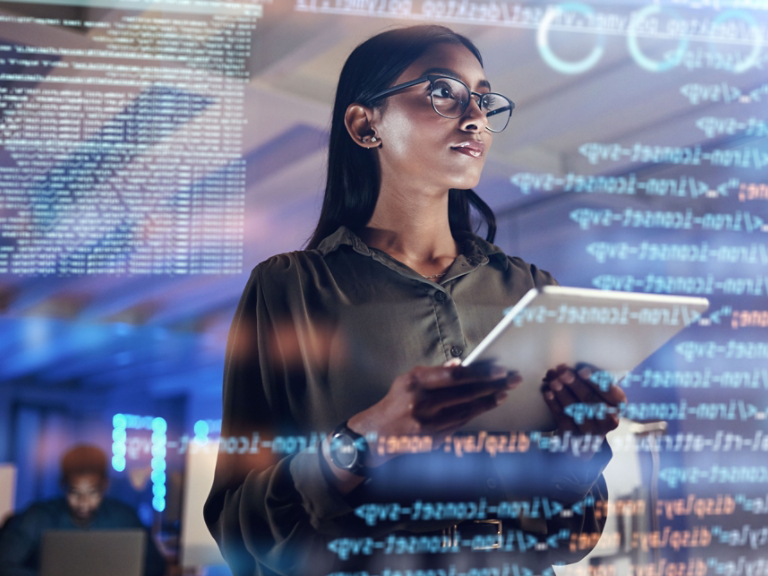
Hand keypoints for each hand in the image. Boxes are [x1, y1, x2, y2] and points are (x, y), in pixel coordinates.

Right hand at [347, 360, 520, 466]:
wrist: (378, 434)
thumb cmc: (397, 401)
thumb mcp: (409, 379)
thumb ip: (435, 372)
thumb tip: (461, 364)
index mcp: (415, 383)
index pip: (455, 376)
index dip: (480, 373)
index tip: (499, 369)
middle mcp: (422, 404)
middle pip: (466, 393)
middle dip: (493, 385)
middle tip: (512, 379)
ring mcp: (429, 424)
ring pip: (468, 410)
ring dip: (489, 401)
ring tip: (504, 392)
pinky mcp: (434, 438)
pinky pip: (461, 423)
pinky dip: (476, 413)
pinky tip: (487, 405)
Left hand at [541, 364, 626, 436]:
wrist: (584, 433)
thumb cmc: (591, 402)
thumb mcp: (598, 391)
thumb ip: (591, 378)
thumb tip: (572, 366)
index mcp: (619, 405)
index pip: (611, 392)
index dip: (596, 381)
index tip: (582, 371)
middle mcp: (609, 420)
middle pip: (591, 400)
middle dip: (575, 384)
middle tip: (563, 372)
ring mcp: (592, 431)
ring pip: (576, 410)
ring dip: (562, 393)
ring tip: (553, 380)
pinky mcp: (575, 437)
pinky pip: (563, 419)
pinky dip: (554, 405)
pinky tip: (548, 393)